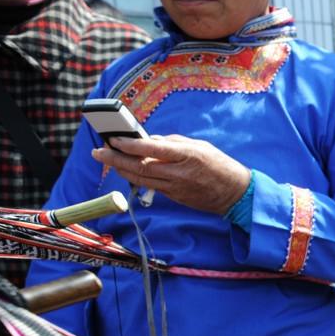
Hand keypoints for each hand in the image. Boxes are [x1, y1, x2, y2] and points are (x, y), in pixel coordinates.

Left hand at [91, 134, 250, 214]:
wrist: (235, 194)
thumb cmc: (220, 165)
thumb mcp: (200, 146)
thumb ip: (174, 143)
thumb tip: (150, 140)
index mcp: (187, 156)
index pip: (152, 150)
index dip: (130, 145)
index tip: (114, 138)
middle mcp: (179, 173)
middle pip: (140, 167)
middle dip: (115, 158)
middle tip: (98, 151)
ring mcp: (175, 188)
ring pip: (141, 179)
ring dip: (120, 169)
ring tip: (106, 159)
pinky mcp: (174, 197)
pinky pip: (150, 186)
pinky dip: (135, 177)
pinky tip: (126, 170)